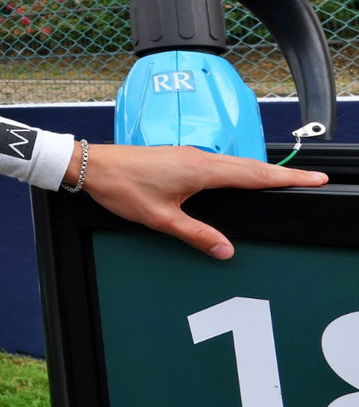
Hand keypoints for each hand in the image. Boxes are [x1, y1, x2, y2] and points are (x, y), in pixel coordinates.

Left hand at [82, 144, 326, 259]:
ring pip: (235, 163)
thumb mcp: (160, 218)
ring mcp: (189, 155)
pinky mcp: (179, 157)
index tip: (314, 178)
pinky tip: (240, 178)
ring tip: (283, 180)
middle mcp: (200, 158)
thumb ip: (196, 234)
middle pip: (251, 167)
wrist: (92, 166)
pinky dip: (240, 169)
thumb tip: (225, 250)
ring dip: (261, 171)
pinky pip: (220, 163)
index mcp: (201, 170)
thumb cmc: (122, 188)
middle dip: (283, 174)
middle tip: (311, 179)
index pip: (255, 175)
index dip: (287, 178)